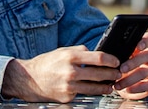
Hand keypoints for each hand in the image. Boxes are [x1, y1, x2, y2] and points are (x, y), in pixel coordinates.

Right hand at [1, 45, 121, 101]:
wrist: (29, 79)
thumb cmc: (48, 62)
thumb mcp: (63, 51)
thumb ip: (80, 51)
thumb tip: (96, 53)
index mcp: (70, 56)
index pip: (98, 58)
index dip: (111, 60)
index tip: (117, 61)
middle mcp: (70, 71)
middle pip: (99, 74)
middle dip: (112, 74)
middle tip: (118, 74)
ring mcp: (68, 86)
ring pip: (93, 87)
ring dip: (105, 87)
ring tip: (110, 85)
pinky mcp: (66, 97)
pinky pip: (82, 93)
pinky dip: (89, 91)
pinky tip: (95, 89)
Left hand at [113, 32, 147, 99]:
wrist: (125, 81)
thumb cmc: (121, 65)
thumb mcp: (119, 57)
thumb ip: (118, 53)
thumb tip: (109, 54)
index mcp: (143, 45)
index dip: (146, 41)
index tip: (139, 46)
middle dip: (133, 62)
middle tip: (121, 69)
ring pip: (146, 71)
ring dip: (130, 79)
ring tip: (118, 84)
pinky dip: (138, 88)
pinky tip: (128, 90)